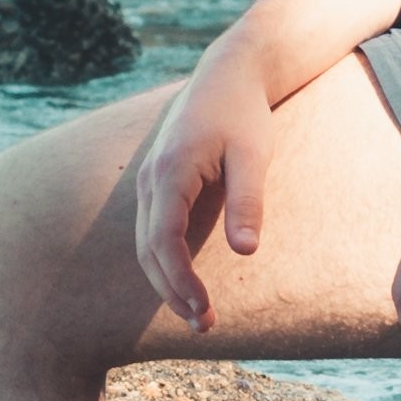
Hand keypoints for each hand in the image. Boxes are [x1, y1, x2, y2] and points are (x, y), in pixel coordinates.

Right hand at [125, 59, 275, 330]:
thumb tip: (245, 252)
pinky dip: (164, 261)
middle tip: (203, 326)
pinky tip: (185, 280)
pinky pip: (152, 231)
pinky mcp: (157, 182)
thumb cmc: (244, 114)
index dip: (180, 280)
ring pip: (146, 244)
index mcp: (171, 171)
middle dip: (172, 291)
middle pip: (149, 250)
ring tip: (196, 313)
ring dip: (166, 281)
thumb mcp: (254, 156)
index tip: (203, 310)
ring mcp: (149, 180)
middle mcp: (151, 178)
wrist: (227, 74)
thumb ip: (247, 202)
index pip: (165, 240)